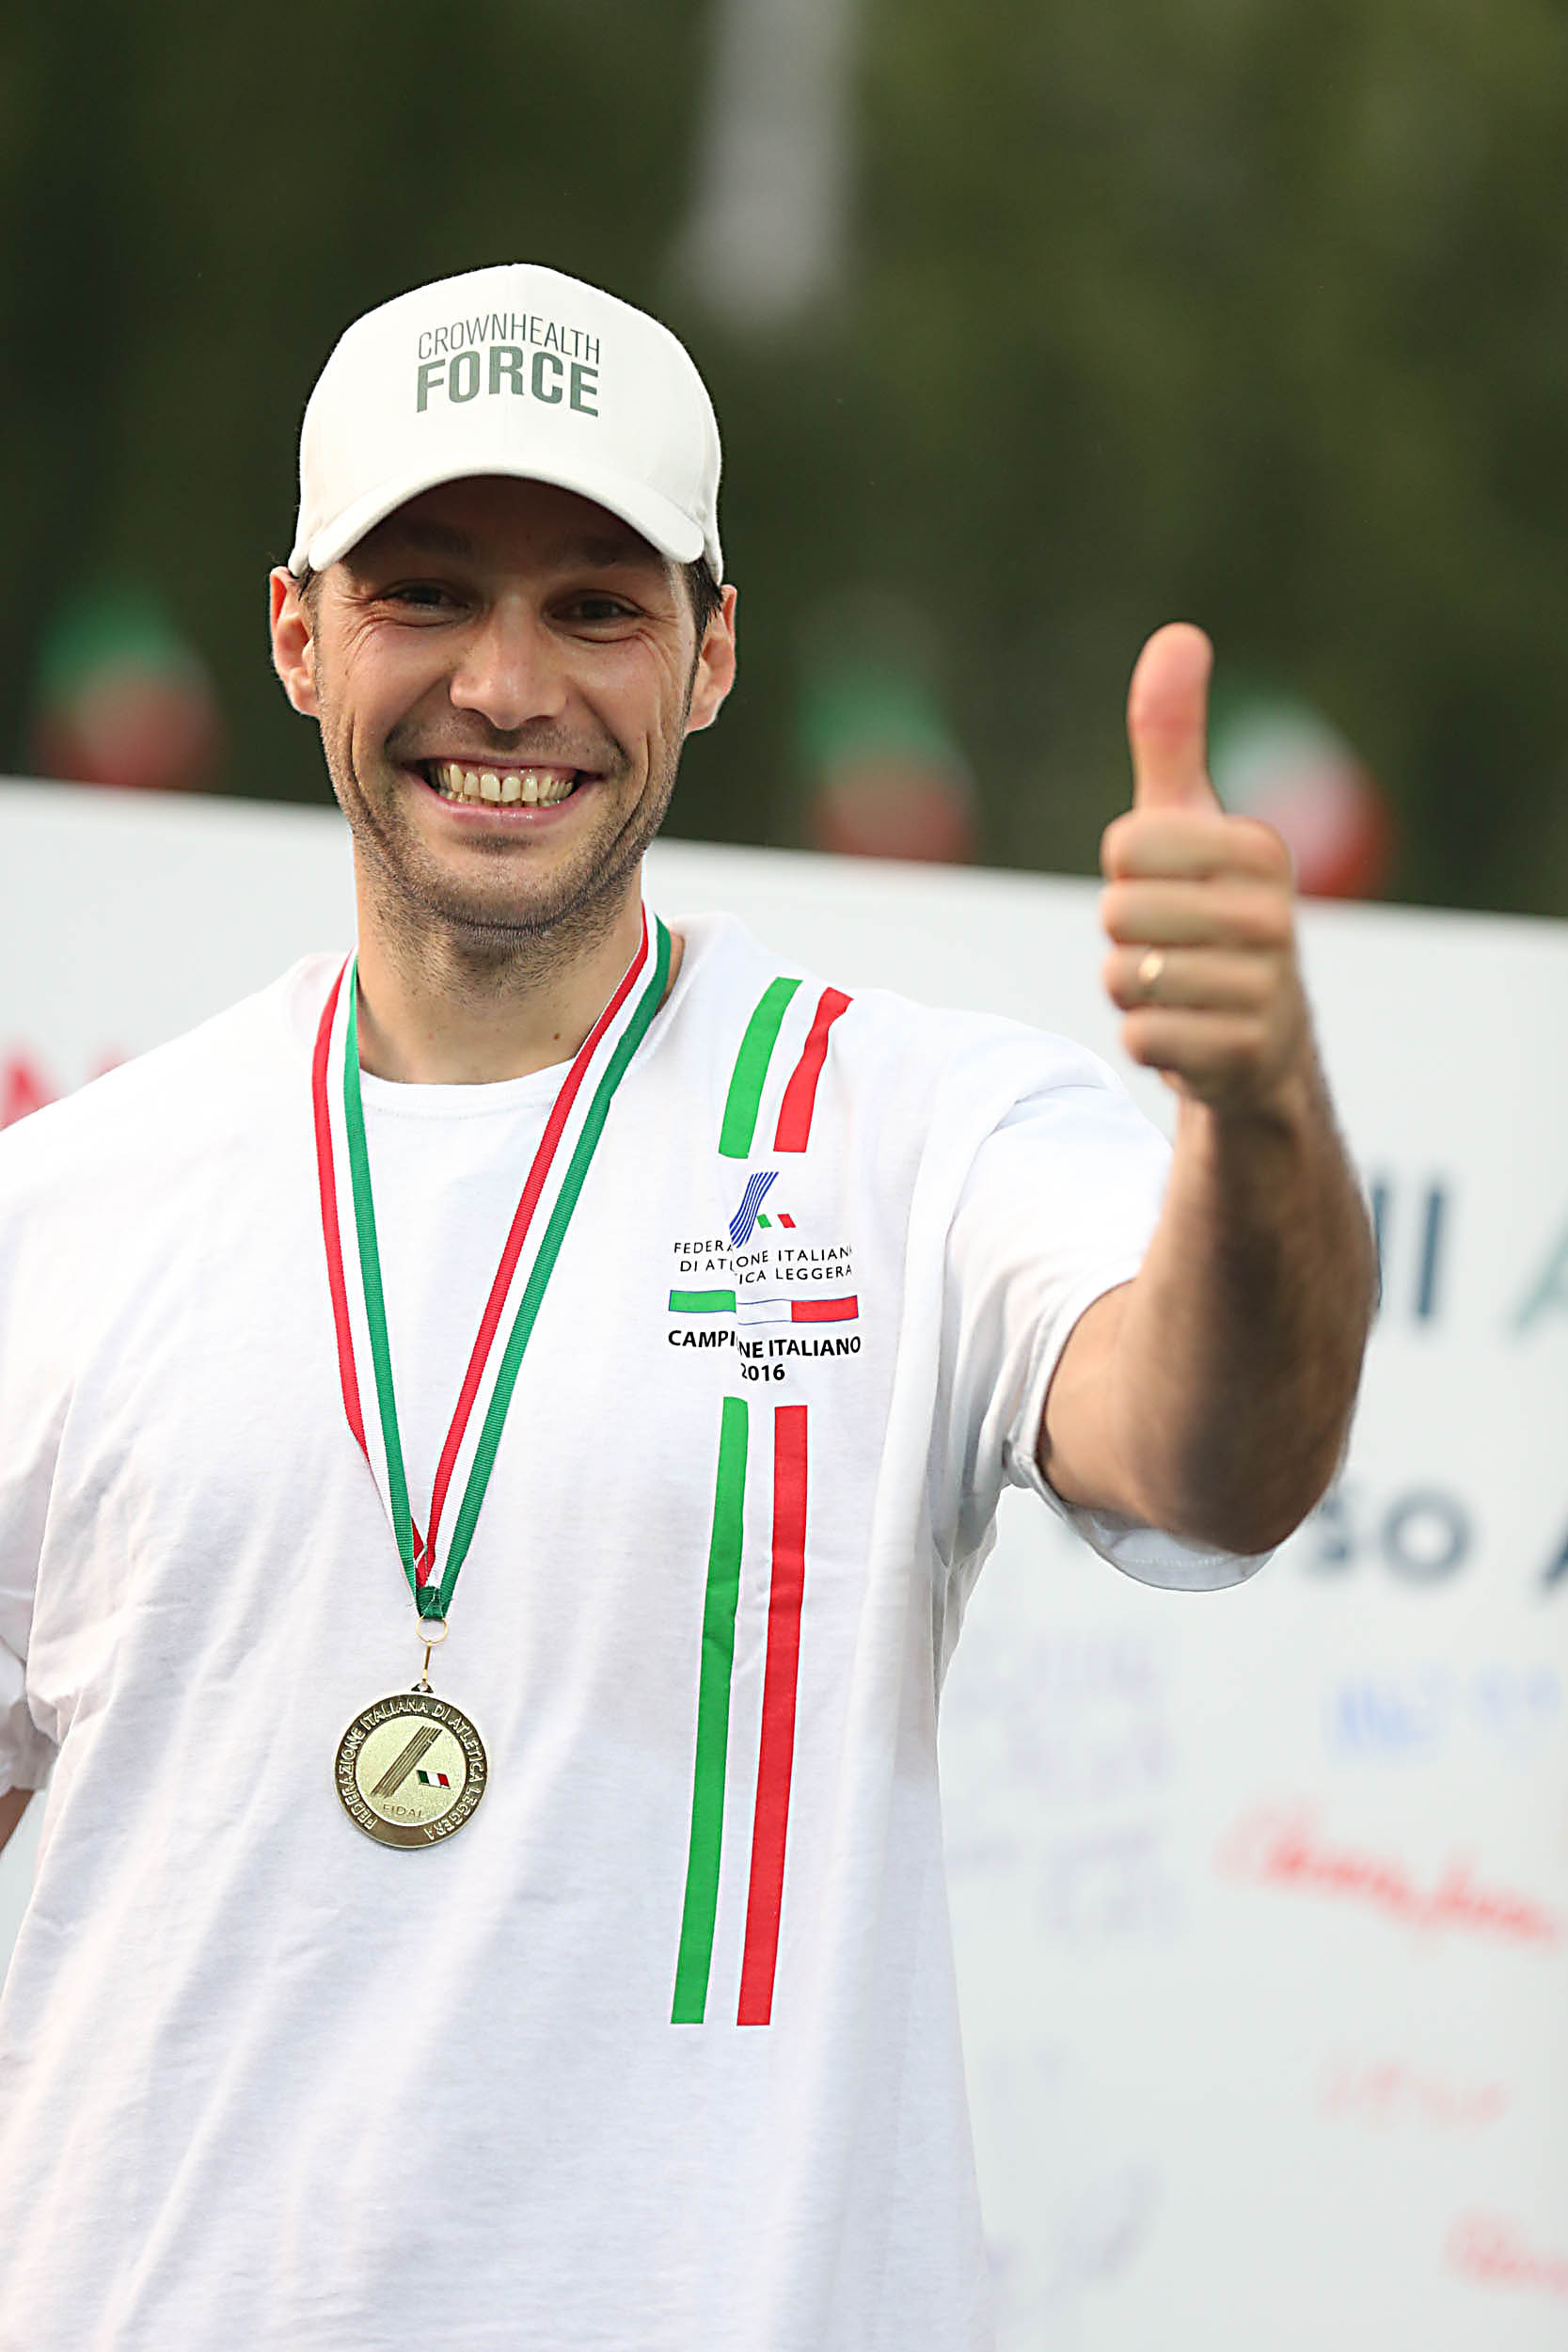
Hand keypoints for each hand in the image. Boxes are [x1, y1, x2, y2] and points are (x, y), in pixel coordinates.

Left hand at [1100, 623, 1309, 1115]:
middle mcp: (1274, 916)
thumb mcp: (1190, 823)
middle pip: (1117, 913)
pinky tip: (1183, 1033)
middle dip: (1121, 936)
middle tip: (1166, 945)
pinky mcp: (1243, 1055)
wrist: (1258, 1044)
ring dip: (1128, 990)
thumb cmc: (1208, 913)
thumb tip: (1178, 634)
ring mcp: (1265, 989)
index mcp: (1259, 848)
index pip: (1126, 845)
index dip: (1125, 872)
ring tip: (1175, 989)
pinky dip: (1143, 1039)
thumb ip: (1172, 735)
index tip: (1164, 885)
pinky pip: (1140, 1036)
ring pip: (1123, 978)